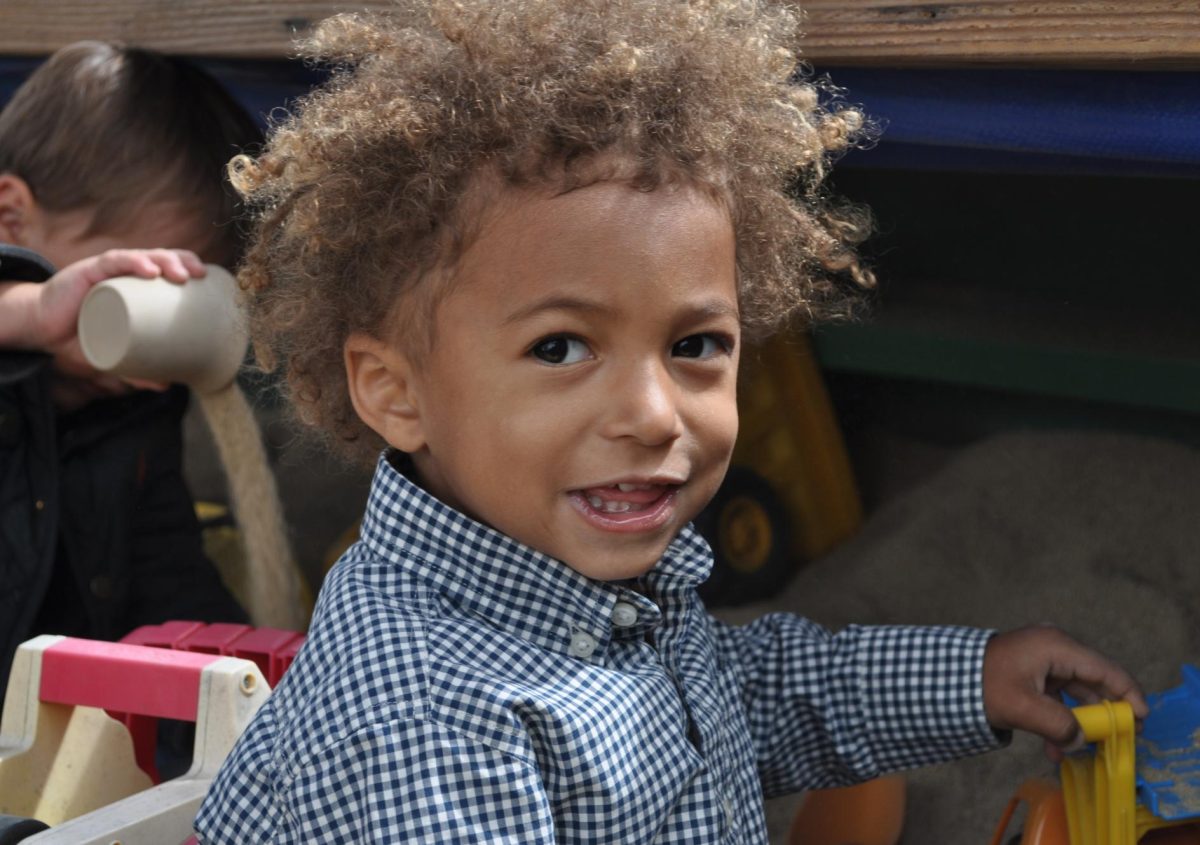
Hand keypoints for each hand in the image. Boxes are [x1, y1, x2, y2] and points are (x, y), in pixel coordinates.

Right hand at [28, 249, 205, 405]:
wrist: (42, 330)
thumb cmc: (82, 335)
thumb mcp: (114, 353)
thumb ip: (139, 367)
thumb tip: (167, 385)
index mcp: (137, 286)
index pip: (169, 267)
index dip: (190, 267)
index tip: (208, 280)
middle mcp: (126, 273)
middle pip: (161, 258)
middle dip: (183, 262)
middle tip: (199, 276)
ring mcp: (108, 271)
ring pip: (142, 256)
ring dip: (164, 261)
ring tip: (180, 274)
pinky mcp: (88, 272)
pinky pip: (114, 262)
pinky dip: (133, 263)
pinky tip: (148, 270)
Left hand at [983, 624, 1146, 761]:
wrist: (943, 677)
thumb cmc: (981, 684)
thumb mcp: (1023, 708)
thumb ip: (1058, 725)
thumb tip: (1080, 741)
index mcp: (1056, 646)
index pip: (1105, 669)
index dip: (1127, 694)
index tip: (1142, 718)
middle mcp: (1054, 647)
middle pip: (1093, 680)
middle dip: (1105, 711)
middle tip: (1121, 737)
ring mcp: (1042, 659)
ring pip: (1074, 691)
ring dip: (1078, 721)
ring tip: (1086, 749)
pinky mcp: (1031, 672)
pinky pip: (1055, 696)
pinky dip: (1059, 718)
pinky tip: (1056, 748)